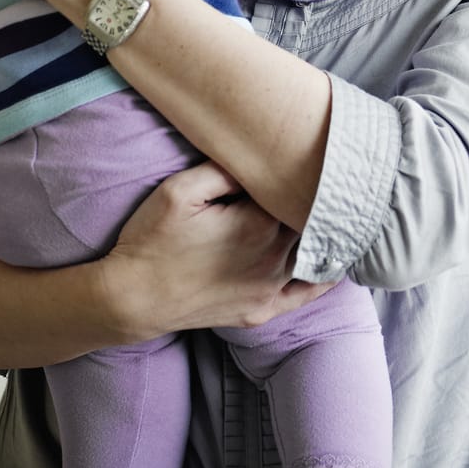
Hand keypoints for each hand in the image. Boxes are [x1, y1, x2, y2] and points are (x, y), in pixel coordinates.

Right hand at [98, 161, 334, 343]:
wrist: (131, 298)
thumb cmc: (151, 240)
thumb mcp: (179, 190)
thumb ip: (223, 169)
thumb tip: (260, 156)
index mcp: (258, 224)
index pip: (297, 191)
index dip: (300, 174)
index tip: (306, 157)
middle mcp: (273, 259)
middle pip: (310, 222)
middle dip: (314, 201)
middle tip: (323, 179)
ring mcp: (269, 289)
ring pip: (314, 255)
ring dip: (323, 233)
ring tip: (337, 211)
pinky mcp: (261, 311)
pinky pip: (306, 295)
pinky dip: (324, 276)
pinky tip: (335, 260)